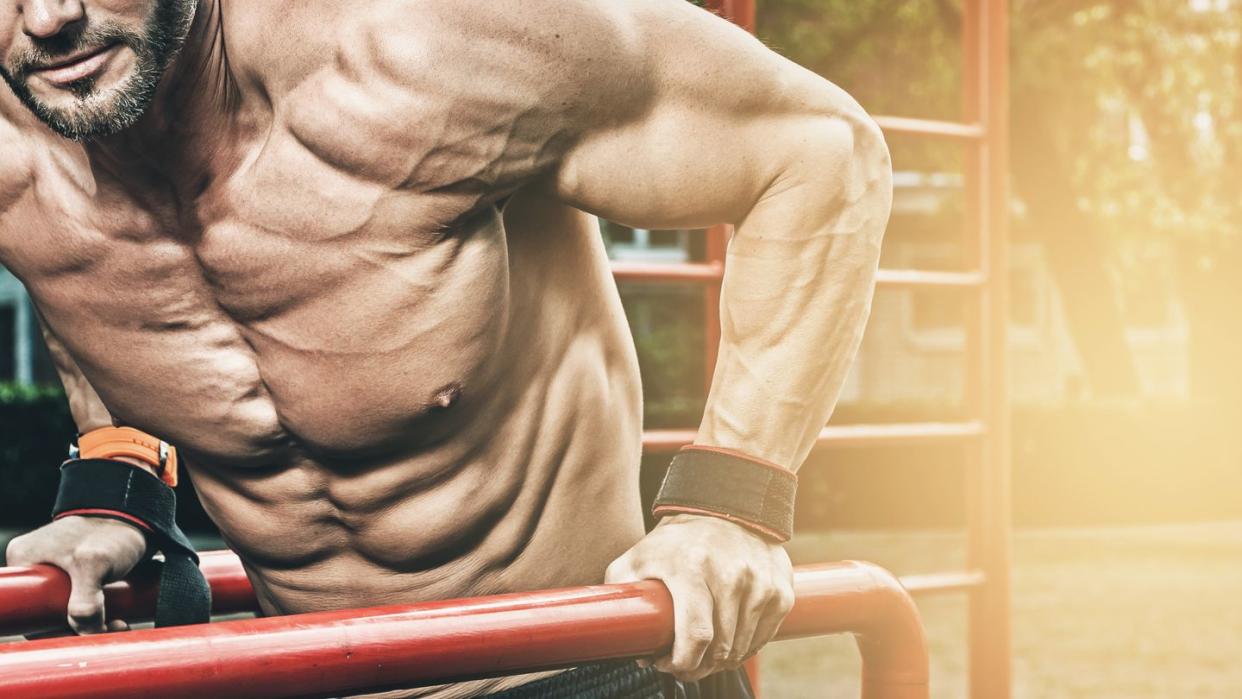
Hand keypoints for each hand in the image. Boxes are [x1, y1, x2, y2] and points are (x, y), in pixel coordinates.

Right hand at [6, 516, 147, 633]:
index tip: (83, 635)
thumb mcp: (94, 563)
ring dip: (95, 625)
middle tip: (111, 629)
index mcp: (25, 559)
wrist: (142, 514)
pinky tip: (118, 620)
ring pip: (69, 612)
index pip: (26, 609)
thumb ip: (85, 602)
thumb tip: (84, 632)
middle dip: (80, 630)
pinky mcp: (80, 575)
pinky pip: (84, 604)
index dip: (51, 630)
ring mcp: (58, 571)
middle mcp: (37, 566)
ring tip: (119, 625)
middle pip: (49, 615)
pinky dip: (100, 616)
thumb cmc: (113, 529)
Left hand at [605, 513, 794, 681]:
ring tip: (704, 651)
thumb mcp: (636, 559)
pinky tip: (729, 639)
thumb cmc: (674, 542)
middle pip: (720, 648)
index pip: (696, 635)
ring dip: (722, 659)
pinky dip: (746, 646)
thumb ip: (620, 596)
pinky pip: (764, 637)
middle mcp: (731, 574)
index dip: (682, 663)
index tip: (668, 665)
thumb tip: (632, 644)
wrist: (723, 508)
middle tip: (685, 663)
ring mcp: (761, 582)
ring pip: (742, 647)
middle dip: (699, 667)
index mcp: (692, 567)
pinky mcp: (780, 588)